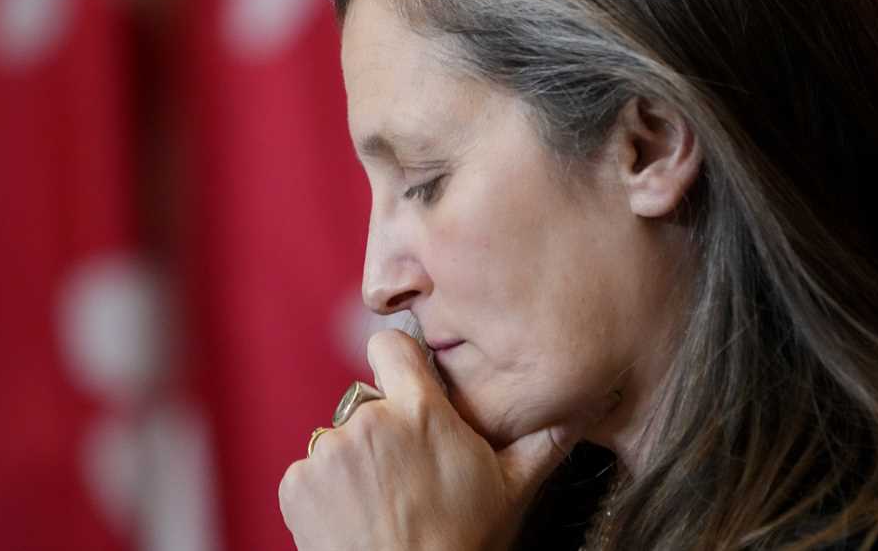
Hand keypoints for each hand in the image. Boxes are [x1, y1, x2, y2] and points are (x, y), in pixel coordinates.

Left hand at [279, 329, 595, 550]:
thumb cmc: (461, 545)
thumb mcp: (510, 491)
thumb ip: (540, 439)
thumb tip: (579, 408)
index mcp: (421, 411)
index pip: (390, 346)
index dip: (396, 362)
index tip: (404, 383)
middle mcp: (370, 420)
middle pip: (368, 403)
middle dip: (382, 432)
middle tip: (405, 477)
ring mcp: (329, 449)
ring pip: (338, 439)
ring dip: (352, 464)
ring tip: (379, 505)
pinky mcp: (298, 481)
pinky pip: (309, 471)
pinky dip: (323, 492)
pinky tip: (352, 518)